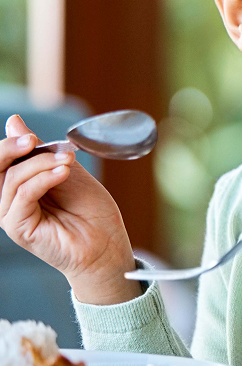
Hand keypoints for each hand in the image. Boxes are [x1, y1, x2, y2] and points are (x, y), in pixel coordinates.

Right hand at [0, 115, 140, 304]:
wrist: (107, 243)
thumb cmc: (90, 210)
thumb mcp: (67, 170)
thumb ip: (40, 150)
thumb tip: (13, 122)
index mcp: (20, 185)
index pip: (2, 160)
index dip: (11, 143)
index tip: (29, 135)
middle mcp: (10, 201)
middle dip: (11, 149)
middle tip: (32, 141)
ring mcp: (12, 215)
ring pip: (12, 179)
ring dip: (40, 164)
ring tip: (66, 162)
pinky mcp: (19, 229)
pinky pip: (22, 197)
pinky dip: (42, 180)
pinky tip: (62, 173)